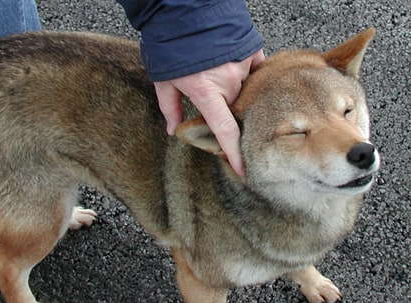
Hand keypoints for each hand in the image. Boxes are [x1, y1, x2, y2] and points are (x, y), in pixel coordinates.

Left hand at [154, 49, 264, 175]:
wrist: (182, 10)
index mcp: (206, 92)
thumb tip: (174, 131)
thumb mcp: (164, 82)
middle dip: (225, 112)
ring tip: (217, 80)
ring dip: (233, 92)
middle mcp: (228, 81)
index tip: (243, 170)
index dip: (234, 153)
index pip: (225, 131)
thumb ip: (171, 109)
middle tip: (211, 102)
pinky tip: (231, 68)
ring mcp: (243, 65)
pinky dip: (246, 75)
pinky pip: (255, 71)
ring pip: (244, 91)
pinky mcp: (251, 51)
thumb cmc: (169, 46)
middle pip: (234, 110)